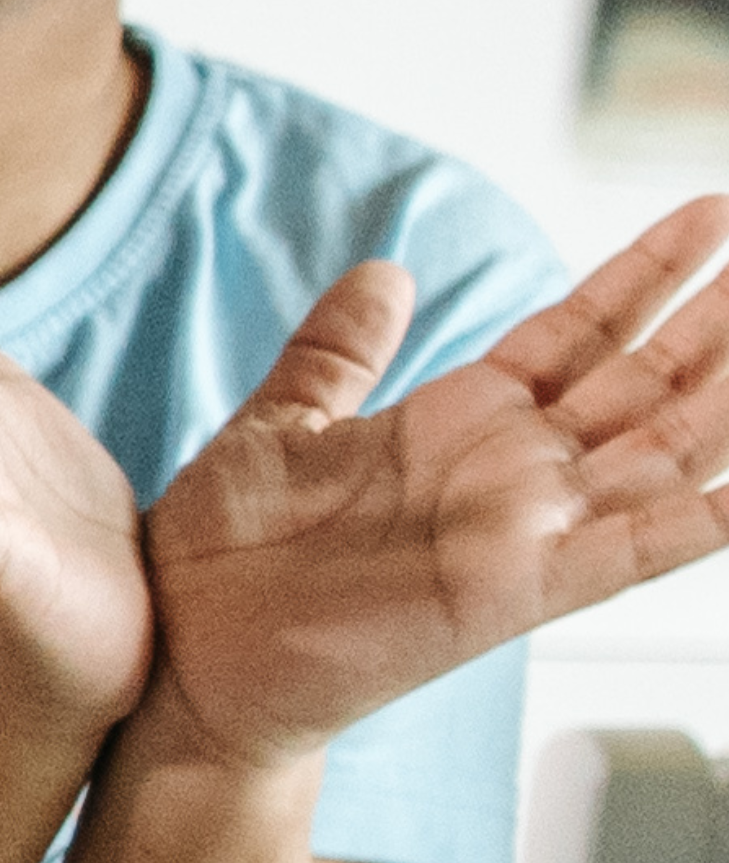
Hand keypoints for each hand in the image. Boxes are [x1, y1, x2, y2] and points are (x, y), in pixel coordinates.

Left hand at [113, 196, 728, 772]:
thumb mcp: (285, 419)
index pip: (581, 331)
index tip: (707, 213)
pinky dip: (702, 521)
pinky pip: (634, 551)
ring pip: (666, 452)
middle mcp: (513, 470)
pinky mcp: (516, 590)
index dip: (644, 274)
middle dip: (714, 321)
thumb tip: (386, 270)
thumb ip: (341, 348)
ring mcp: (526, 530)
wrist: (186, 648)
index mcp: (463, 419)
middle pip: (646, 382)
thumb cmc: (228, 548)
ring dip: (727, 401)